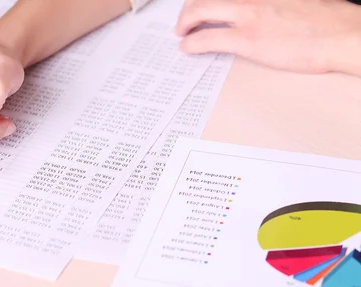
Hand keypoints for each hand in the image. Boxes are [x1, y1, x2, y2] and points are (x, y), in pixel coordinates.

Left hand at [175, 0, 360, 74]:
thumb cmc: (324, 21)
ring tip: (182, 32)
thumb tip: (259, 13)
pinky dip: (192, 43)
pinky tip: (187, 47)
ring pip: (200, 11)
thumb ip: (270, 4)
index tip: (200, 5)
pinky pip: (208, 39)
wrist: (340, 35)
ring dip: (185, 22)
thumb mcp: (293, 2)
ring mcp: (248, 15)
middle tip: (185, 20)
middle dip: (189, 8)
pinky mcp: (248, 39)